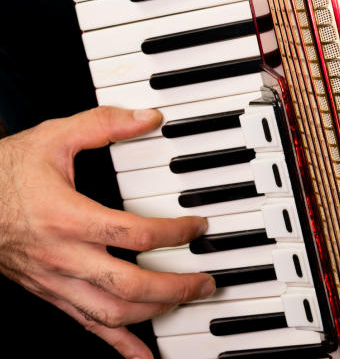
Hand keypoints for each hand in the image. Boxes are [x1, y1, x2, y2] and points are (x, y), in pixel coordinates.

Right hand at [0, 106, 214, 358]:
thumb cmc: (6, 172)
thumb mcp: (53, 137)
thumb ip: (103, 124)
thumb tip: (148, 118)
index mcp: (68, 218)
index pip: (135, 235)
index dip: (174, 233)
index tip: (198, 227)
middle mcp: (63, 257)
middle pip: (129, 286)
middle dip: (175, 287)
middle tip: (206, 281)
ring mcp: (55, 282)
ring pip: (110, 314)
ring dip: (154, 314)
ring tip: (187, 303)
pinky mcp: (50, 293)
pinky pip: (86, 326)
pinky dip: (117, 345)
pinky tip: (141, 357)